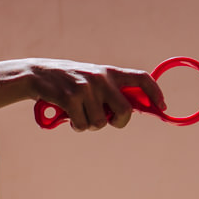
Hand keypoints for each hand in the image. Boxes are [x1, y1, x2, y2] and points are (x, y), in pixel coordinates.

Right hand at [25, 61, 163, 130]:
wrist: (36, 75)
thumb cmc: (68, 82)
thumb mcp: (92, 79)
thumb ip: (111, 91)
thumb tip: (133, 110)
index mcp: (109, 72)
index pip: (142, 78)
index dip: (155, 93)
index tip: (162, 106)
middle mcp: (101, 78)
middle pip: (125, 111)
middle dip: (118, 122)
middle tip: (107, 120)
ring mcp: (86, 88)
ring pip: (100, 123)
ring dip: (89, 124)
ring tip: (78, 112)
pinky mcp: (71, 99)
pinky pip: (83, 125)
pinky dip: (76, 126)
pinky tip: (67, 115)